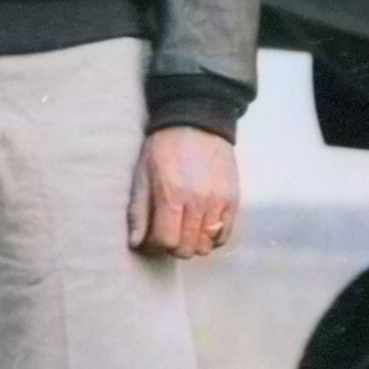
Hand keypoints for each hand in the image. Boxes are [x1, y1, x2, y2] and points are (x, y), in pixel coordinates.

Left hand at [127, 126, 238, 259]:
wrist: (196, 121)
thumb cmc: (163, 147)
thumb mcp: (142, 173)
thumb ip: (139, 210)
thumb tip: (135, 243)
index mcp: (172, 195)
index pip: (166, 241)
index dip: (156, 244)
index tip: (153, 236)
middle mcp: (198, 202)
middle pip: (187, 248)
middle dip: (173, 246)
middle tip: (169, 231)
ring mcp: (218, 202)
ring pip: (206, 245)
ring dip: (193, 243)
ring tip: (186, 228)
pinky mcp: (233, 199)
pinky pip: (224, 235)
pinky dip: (212, 238)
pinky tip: (202, 226)